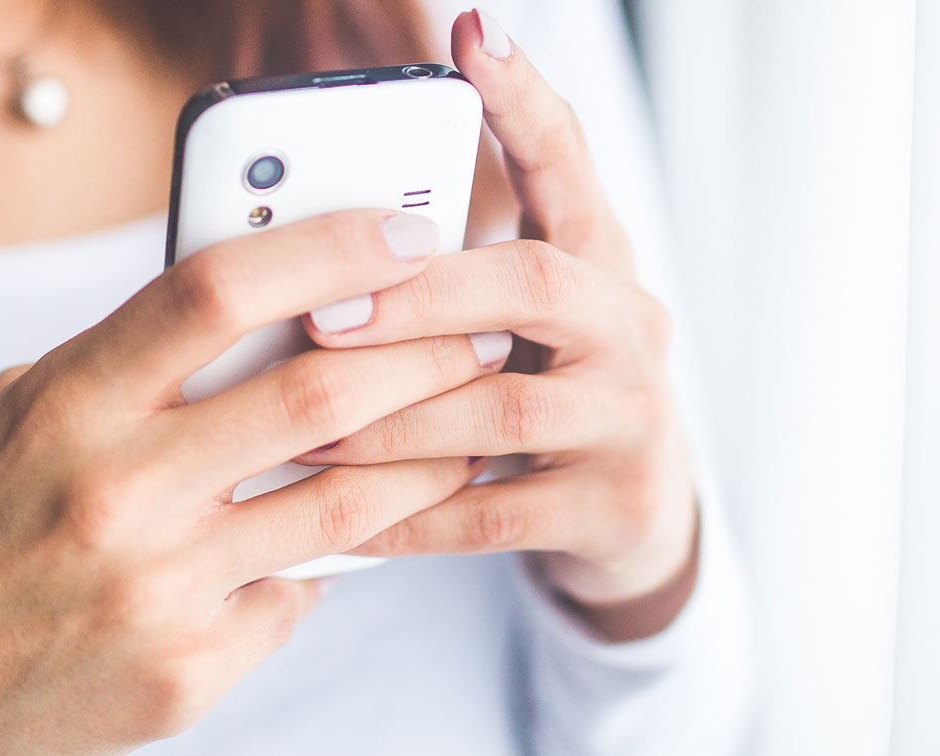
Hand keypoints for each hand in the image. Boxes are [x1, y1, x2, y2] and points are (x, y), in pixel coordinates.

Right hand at [0, 210, 498, 755]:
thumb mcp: (9, 421)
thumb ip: (123, 366)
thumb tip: (262, 310)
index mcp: (64, 405)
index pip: (216, 291)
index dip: (328, 246)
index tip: (404, 229)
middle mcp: (115, 492)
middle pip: (316, 392)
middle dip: (426, 350)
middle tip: (482, 328)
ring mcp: (157, 591)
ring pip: (342, 506)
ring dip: (426, 458)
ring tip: (469, 426)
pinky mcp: (186, 674)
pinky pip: (295, 597)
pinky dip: (323, 564)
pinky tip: (342, 543)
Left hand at [294, 10, 699, 641]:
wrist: (635, 522)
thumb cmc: (541, 394)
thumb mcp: (515, 322)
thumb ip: (446, 273)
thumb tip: (309, 232)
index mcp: (598, 259)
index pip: (567, 161)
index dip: (523, 99)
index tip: (472, 32)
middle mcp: (630, 325)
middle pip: (535, 281)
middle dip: (422, 296)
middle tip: (322, 313)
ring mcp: (632, 418)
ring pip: (505, 408)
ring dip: (395, 419)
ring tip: (305, 427)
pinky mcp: (615, 506)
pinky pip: (494, 513)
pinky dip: (410, 516)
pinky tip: (343, 523)